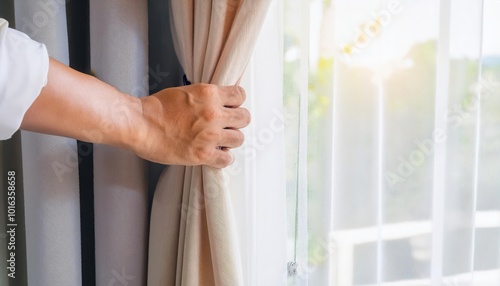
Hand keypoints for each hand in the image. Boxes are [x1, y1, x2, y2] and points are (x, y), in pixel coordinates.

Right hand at [135, 84, 249, 167]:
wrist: (139, 124)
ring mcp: (210, 135)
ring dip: (230, 140)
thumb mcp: (186, 92)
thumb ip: (205, 98)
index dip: (236, 102)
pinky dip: (223, 158)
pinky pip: (227, 159)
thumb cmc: (156, 109)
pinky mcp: (203, 154)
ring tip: (219, 141)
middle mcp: (213, 113)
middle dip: (236, 122)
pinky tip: (214, 155)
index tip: (230, 107)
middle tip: (226, 126)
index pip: (240, 95)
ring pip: (239, 139)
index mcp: (209, 94)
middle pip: (244, 118)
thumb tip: (218, 103)